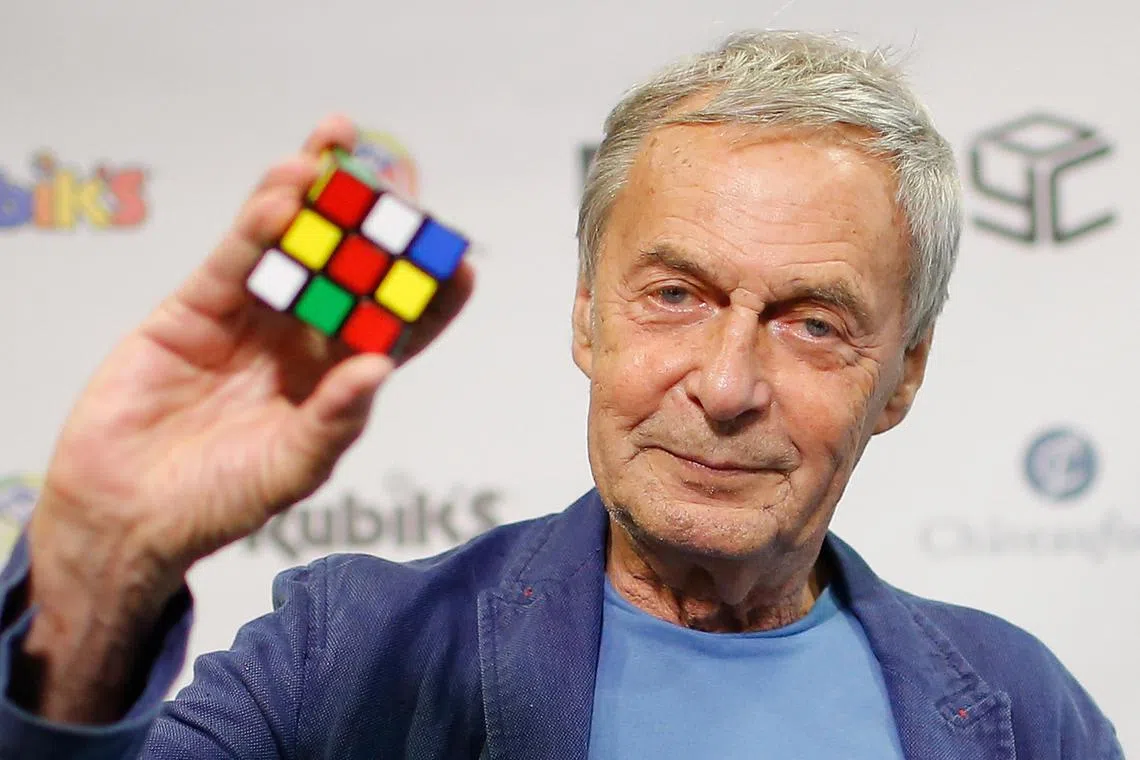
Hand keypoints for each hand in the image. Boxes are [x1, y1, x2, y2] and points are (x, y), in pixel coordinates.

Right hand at [16, 115, 473, 721]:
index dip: (429, 294)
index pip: (397, 325)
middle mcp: (302, 339)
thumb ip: (334, 419)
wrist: (126, 510)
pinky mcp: (197, 308)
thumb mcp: (292, 469)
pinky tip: (281, 193)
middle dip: (373, 220)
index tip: (460, 263)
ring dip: (312, 195)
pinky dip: (256, 226)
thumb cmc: (219, 501)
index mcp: (339, 377)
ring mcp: (251, 318)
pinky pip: (234, 260)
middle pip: (349, 268)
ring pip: (291, 246)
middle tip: (399, 173)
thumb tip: (381, 367)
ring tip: (333, 146)